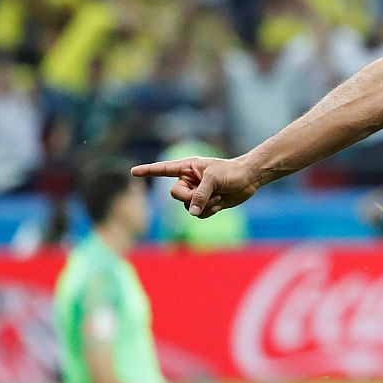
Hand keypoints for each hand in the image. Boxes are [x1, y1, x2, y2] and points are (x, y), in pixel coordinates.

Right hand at [131, 156, 258, 218]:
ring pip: (188, 207)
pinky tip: (220, 202)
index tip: (133, 171)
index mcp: (187, 168)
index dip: (148, 171)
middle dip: (191, 198)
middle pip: (176, 195)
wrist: (249, 179)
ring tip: (218, 195)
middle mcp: (189, 180)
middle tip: (208, 193)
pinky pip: (199, 214)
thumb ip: (200, 194)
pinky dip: (209, 211)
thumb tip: (193, 212)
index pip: (163, 169)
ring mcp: (196, 193)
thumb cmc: (231, 172)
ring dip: (204, 205)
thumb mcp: (214, 179)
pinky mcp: (205, 204)